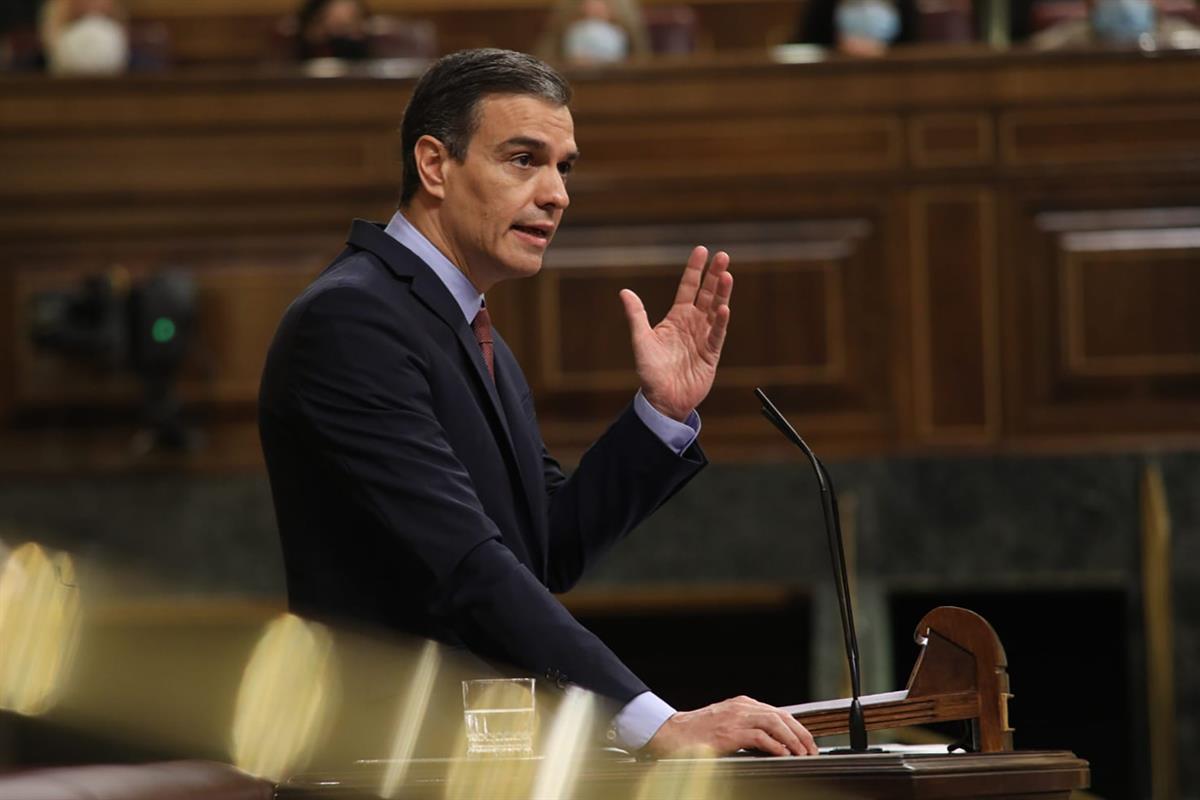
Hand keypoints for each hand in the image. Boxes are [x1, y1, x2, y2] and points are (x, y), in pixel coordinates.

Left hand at [619, 246, 731, 421]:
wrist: (663, 399)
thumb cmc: (651, 371)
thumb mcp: (641, 340)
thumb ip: (636, 315)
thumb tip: (624, 291)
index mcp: (677, 318)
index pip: (688, 288)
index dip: (695, 270)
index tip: (701, 251)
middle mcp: (693, 324)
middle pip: (707, 294)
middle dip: (715, 275)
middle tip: (723, 256)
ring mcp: (704, 337)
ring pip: (716, 310)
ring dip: (722, 293)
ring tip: (727, 275)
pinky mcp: (712, 354)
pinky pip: (718, 334)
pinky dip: (721, 322)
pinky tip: (724, 308)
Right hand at [643, 695, 817, 757]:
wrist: (670, 733)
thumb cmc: (696, 733)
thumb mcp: (725, 724)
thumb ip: (746, 728)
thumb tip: (772, 742)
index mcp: (742, 704)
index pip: (778, 712)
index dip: (796, 727)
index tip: (807, 742)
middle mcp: (742, 707)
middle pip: (781, 716)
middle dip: (801, 733)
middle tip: (811, 750)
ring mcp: (736, 718)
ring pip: (775, 722)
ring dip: (792, 739)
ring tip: (801, 753)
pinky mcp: (729, 732)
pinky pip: (760, 737)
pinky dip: (775, 745)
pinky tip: (782, 755)